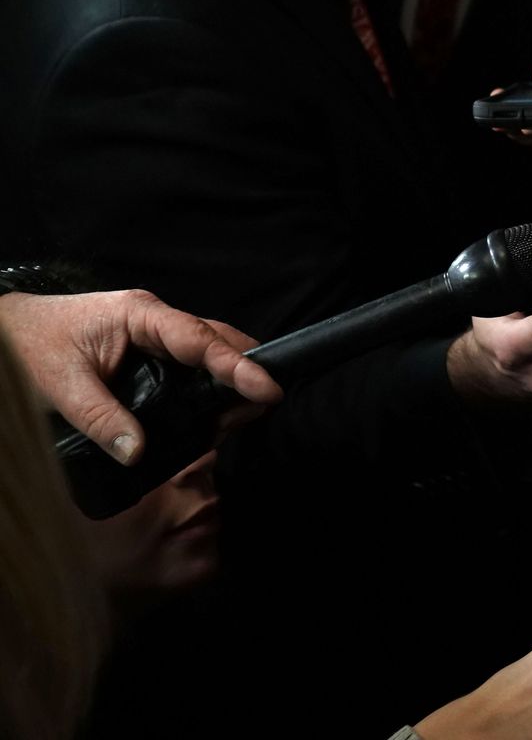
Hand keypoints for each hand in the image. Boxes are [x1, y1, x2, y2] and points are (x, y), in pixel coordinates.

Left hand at [0, 289, 279, 464]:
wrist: (6, 330)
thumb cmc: (30, 345)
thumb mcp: (59, 384)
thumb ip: (99, 418)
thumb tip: (138, 453)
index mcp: (140, 316)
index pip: (200, 340)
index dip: (238, 365)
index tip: (267, 389)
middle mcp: (155, 321)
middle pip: (217, 341)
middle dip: (247, 371)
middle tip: (268, 406)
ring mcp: (155, 335)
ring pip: (208, 353)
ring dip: (229, 383)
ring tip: (244, 417)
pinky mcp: (150, 352)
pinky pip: (191, 366)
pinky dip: (210, 388)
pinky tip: (214, 413)